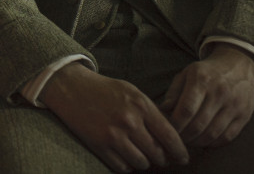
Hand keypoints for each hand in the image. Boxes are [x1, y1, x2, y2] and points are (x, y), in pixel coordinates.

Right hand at [41, 62, 188, 171]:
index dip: (180, 151)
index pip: (170, 136)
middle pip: (158, 154)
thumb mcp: (132, 92)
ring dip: (144, 162)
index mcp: (141, 105)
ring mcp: (113, 135)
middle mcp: (129, 121)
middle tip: (159, 157)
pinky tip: (124, 156)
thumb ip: (151, 112)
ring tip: (140, 155)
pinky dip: (126, 165)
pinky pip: (122, 167)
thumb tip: (172, 137)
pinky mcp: (99, 145)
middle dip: (161, 158)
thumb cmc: (104, 89)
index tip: (183, 158)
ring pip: (142, 163)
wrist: (70, 87)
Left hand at [160, 44, 253, 147]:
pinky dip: (213, 143)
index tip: (168, 130)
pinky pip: (228, 136)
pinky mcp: (245, 115)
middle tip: (176, 139)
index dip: (175, 124)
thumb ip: (173, 93)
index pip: (186, 109)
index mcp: (202, 80)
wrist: (239, 66)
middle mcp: (220, 93)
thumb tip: (162, 111)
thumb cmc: (206, 73)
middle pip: (199, 124)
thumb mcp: (185, 74)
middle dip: (184, 136)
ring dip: (198, 142)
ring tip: (188, 141)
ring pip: (213, 133)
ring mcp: (235, 105)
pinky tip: (204, 141)